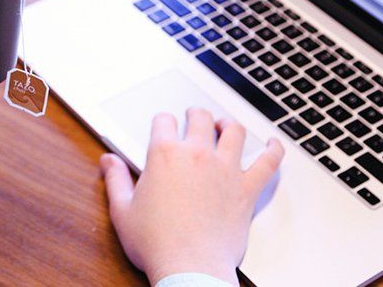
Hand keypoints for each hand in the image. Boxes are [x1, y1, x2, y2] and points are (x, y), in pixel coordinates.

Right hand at [100, 109, 283, 285]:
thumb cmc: (156, 244)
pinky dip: (274, 150)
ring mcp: (225, 169)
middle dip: (195, 115)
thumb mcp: (123, 211)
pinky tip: (275, 144)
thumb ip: (116, 180)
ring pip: (234, 131)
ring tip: (225, 125)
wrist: (190, 268)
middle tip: (194, 117)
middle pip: (200, 118)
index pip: (164, 121)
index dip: (162, 122)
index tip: (163, 127)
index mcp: (164, 155)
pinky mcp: (247, 189)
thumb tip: (108, 160)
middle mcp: (197, 155)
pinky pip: (268, 162)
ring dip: (229, 124)